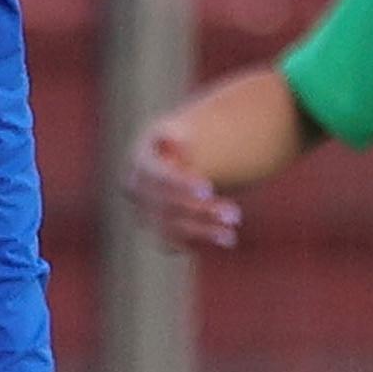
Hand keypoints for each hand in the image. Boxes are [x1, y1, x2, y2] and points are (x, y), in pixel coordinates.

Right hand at [127, 126, 241, 251]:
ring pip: (168, 228)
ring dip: (201, 232)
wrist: (174, 159)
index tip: (208, 189)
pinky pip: (172, 241)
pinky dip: (196, 242)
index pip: (159, 178)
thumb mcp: (178, 130)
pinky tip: (223, 238)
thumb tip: (181, 141)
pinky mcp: (157, 229)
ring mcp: (144, 212)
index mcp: (140, 164)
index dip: (181, 185)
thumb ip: (177, 134)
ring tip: (231, 235)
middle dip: (200, 212)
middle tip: (235, 214)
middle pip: (165, 207)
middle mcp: (137, 192)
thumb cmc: (180, 142)